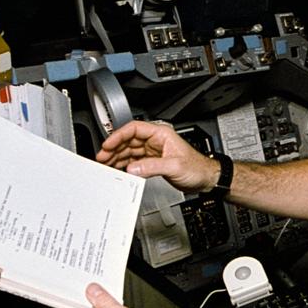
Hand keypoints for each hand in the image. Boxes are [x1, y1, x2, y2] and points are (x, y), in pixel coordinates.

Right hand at [96, 120, 216, 192]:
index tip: (108, 144)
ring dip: (117, 157)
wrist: (205, 178)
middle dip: (114, 148)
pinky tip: (118, 170)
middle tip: (102, 158)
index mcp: (161, 134)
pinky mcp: (152, 162)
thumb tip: (133, 168)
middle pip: (128, 140)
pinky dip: (125, 165)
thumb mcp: (174, 166)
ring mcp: (153, 151)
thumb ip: (152, 166)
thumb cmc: (197, 167)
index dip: (118, 136)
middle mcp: (155, 140)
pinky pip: (134, 161)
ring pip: (129, 151)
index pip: (134, 129)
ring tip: (106, 165)